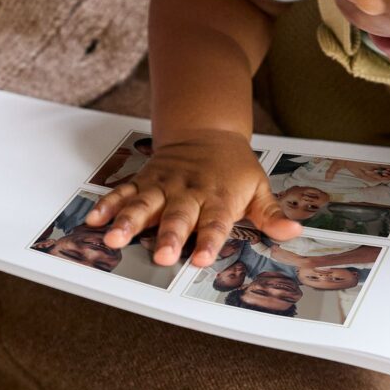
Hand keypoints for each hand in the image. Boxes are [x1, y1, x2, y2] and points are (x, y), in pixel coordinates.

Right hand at [90, 132, 298, 267]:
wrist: (207, 130)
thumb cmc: (234, 167)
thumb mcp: (259, 187)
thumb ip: (272, 214)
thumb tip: (294, 231)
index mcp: (219, 197)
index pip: (215, 223)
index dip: (209, 241)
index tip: (202, 259)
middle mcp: (189, 191)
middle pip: (178, 217)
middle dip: (169, 236)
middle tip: (161, 256)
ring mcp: (164, 185)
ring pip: (144, 204)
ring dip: (128, 221)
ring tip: (113, 239)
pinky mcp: (146, 180)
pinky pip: (124, 192)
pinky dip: (108, 205)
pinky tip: (95, 220)